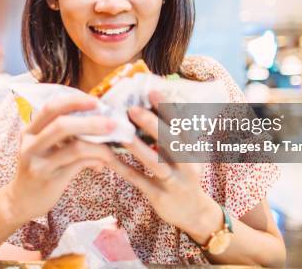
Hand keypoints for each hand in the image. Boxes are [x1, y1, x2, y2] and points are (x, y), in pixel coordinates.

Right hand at [7, 95, 116, 221]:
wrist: (21, 200)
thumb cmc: (38, 168)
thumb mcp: (40, 146)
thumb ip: (59, 132)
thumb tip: (95, 118)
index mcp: (29, 131)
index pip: (51, 108)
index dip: (74, 102)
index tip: (96, 102)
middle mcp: (30, 145)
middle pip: (62, 125)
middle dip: (91, 122)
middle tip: (112, 124)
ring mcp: (39, 164)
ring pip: (75, 148)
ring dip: (98, 146)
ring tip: (111, 149)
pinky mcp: (50, 180)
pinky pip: (79, 165)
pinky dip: (94, 161)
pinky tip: (101, 163)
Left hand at [105, 91, 219, 242]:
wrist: (193, 212)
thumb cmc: (182, 173)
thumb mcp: (185, 152)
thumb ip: (170, 131)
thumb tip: (151, 102)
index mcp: (192, 148)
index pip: (182, 124)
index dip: (168, 107)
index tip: (152, 90)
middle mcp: (187, 164)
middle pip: (171, 142)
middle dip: (152, 125)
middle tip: (132, 109)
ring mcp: (174, 182)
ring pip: (156, 163)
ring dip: (138, 148)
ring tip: (121, 134)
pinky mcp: (159, 196)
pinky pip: (139, 181)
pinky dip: (123, 169)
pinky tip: (108, 158)